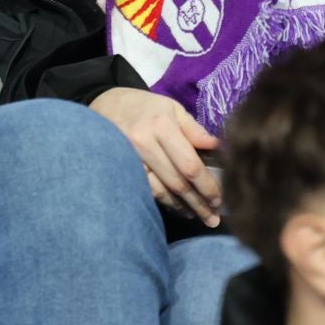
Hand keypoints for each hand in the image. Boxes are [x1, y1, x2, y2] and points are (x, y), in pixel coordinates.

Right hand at [91, 87, 221, 225]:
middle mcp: (144, 144)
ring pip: (160, 192)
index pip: (189, 165)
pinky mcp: (121, 169)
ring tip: (196, 215)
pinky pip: (146, 190)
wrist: (106, 105)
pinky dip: (163, 201)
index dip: (206, 186)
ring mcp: (129, 159)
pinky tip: (175, 207)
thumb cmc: (145, 106)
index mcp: (161, 126)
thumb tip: (218, 148)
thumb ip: (194, 130)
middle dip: (198, 204)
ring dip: (180, 207)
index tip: (218, 200)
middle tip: (213, 219)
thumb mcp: (173, 108)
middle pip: (176, 183)